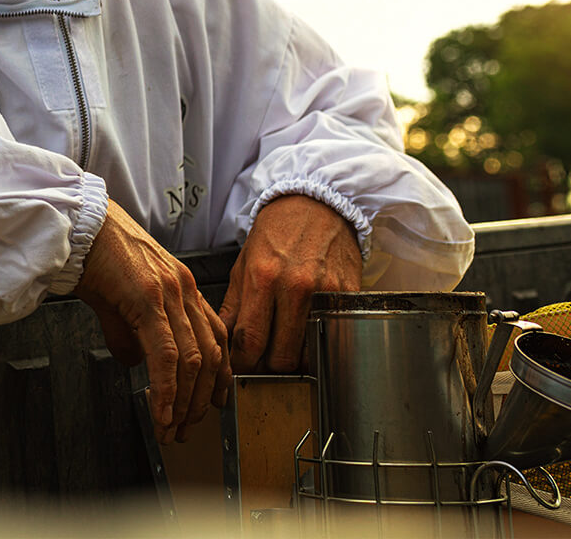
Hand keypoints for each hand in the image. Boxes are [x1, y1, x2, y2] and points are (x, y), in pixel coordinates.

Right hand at [76, 199, 230, 442]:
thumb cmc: (95, 252)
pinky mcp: (149, 297)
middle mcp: (185, 288)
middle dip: (200, 400)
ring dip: (184, 402)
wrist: (77, 223)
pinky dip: (166, 389)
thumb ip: (132, 331)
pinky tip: (160, 410)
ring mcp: (171, 292)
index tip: (211, 404)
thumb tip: (134, 361)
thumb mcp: (120, 298)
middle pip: (211, 356)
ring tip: (171, 427)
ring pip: (194, 360)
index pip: (215, 339)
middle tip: (187, 427)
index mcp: (183, 286)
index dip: (217, 377)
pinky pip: (167, 354)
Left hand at [218, 194, 362, 372]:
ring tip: (284, 351)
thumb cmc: (278, 231)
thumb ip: (234, 304)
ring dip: (296, 361)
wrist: (316, 204)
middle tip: (262, 362)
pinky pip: (331, 336)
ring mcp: (324, 293)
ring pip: (309, 354)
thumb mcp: (244, 262)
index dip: (243, 364)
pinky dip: (318, 345)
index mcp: (263, 278)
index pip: (249, 341)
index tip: (240, 367)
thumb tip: (222, 339)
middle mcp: (294, 287)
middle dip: (268, 367)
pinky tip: (307, 337)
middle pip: (281, 357)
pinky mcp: (347, 295)